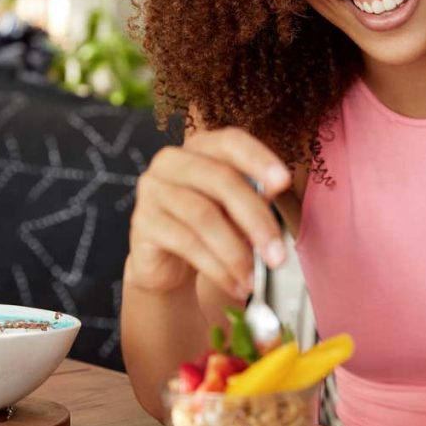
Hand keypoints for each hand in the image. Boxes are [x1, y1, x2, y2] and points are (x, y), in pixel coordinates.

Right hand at [127, 127, 291, 297]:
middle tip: (278, 255)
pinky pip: (185, 243)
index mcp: (201, 146)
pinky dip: (217, 268)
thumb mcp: (236, 208)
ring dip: (236, 252)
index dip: (258, 159)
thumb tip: (277, 189)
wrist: (167, 261)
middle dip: (256, 220)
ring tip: (254, 278)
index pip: (231, 141)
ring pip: (203, 216)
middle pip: (221, 180)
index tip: (284, 183)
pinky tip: (235, 284)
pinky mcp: (142, 221)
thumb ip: (255, 195)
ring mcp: (153, 189)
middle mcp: (172, 160)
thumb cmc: (211, 225)